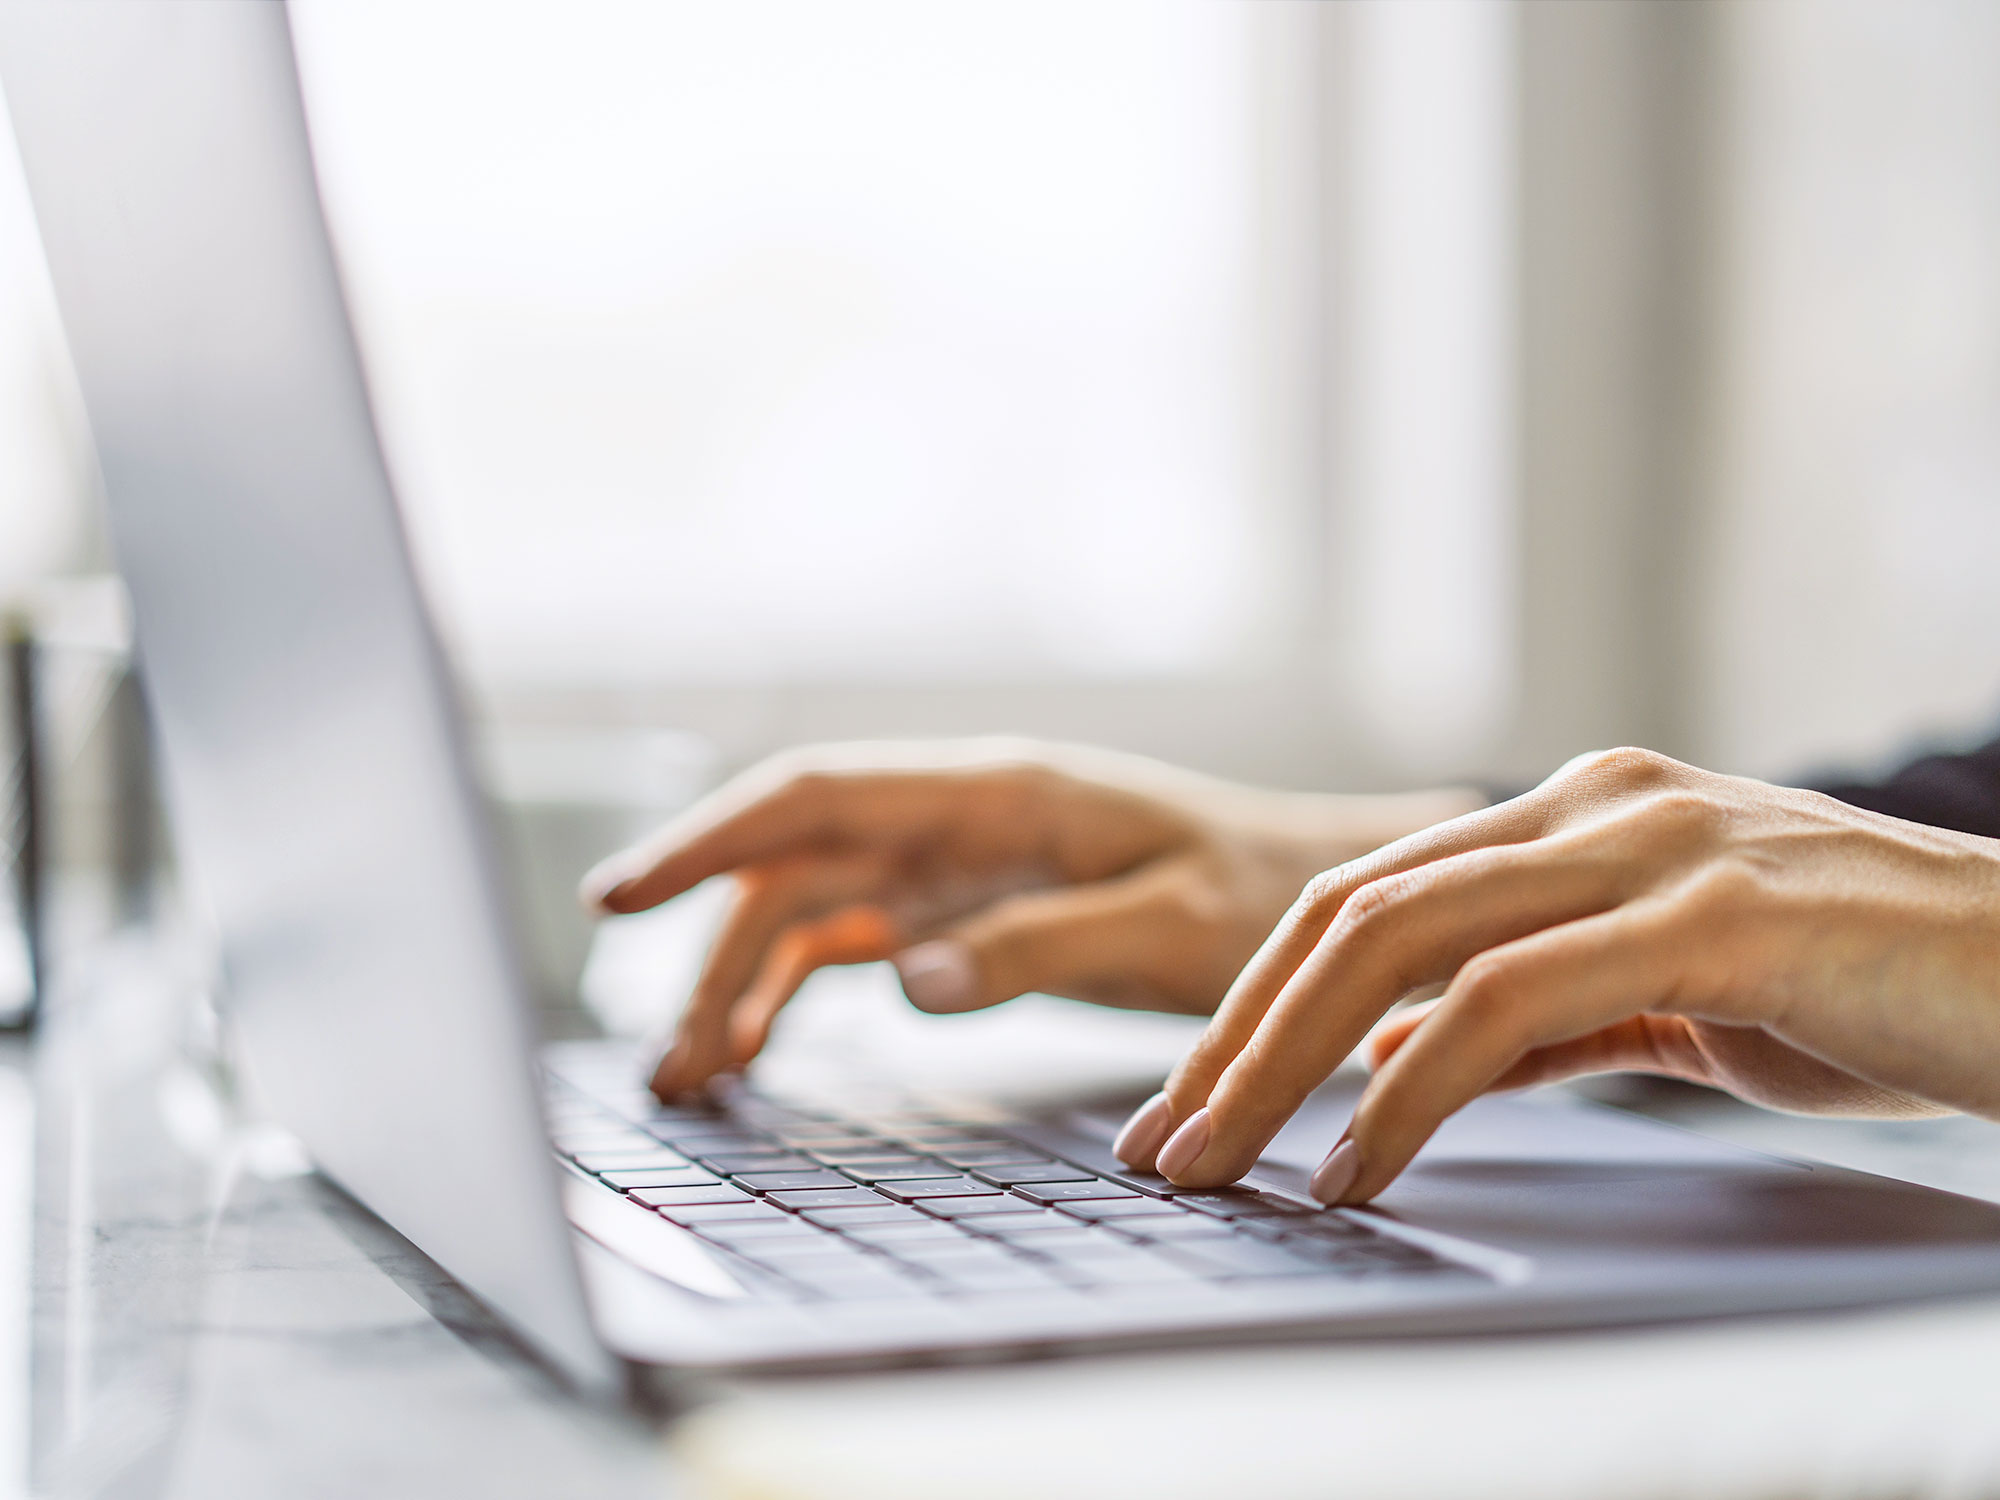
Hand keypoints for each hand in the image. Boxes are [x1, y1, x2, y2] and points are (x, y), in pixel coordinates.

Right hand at [580, 738, 1482, 1098]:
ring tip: (692, 1079)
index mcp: (997, 794)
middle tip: (663, 1063)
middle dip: (708, 945)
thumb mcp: (1166, 925)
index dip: (709, 836)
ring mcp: (955, 864)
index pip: (817, 795)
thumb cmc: (1261, 896)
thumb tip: (904, 975)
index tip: (620, 892)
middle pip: (792, 862)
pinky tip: (757, 1053)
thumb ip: (1036, 945)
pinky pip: (849, 943)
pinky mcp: (967, 912)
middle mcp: (957, 818)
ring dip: (740, 982)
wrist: (1326, 892)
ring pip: (808, 906)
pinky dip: (792, 992)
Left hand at [1113, 747, 1999, 1205]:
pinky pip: (1508, 1004)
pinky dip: (1406, 1092)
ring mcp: (1652, 846)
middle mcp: (1597, 803)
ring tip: (1221, 1161)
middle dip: (1237, 1034)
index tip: (1192, 1095)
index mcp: (1579, 810)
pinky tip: (1355, 1166)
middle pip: (1352, 909)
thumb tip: (1394, 1057)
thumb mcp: (1668, 993)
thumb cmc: (1864, 991)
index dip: (1258, 995)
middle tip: (1163, 1140)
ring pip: (1404, 942)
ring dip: (1284, 1065)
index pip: (1368, 892)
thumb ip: (1534, 1011)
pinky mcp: (1711, 914)